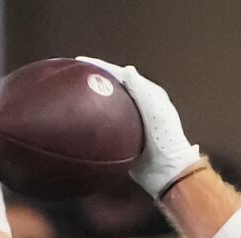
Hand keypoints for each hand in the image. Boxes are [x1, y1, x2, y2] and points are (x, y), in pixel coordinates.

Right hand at [76, 59, 204, 197]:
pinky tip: (80, 118)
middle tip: (72, 73)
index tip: (80, 62)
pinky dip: (93, 119)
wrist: (168, 172)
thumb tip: (128, 70)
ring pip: (107, 104)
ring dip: (92, 97)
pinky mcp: (124, 138)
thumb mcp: (156, 111)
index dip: (101, 67)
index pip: (121, 75)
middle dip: (94, 79)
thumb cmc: (167, 141)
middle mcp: (139, 106)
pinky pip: (105, 125)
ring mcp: (131, 121)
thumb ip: (142, 90)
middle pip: (112, 87)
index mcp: (148, 95)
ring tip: (72, 91)